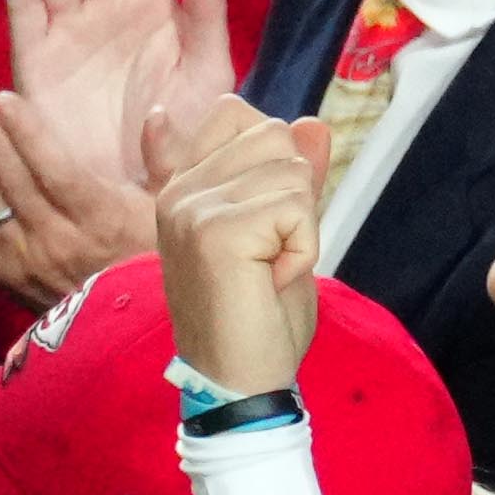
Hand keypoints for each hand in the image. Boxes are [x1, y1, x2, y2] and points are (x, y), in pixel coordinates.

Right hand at [149, 97, 334, 395]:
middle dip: (296, 195)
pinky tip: (273, 280)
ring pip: (291, 170)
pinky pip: (296, 207)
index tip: (263, 224)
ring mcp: (191, 207)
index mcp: (184, 185)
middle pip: (274, 133)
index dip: (275, 160)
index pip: (235, 112)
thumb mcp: (284, 235)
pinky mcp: (214, 231)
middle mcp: (179, 190)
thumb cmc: (258, 317)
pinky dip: (304, 248)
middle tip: (271, 252)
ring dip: (302, 227)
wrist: (240, 382)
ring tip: (270, 269)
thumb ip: (293, 178)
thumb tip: (314, 123)